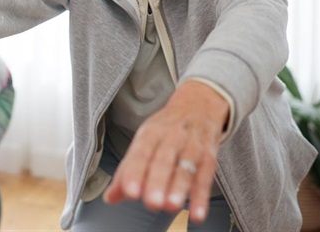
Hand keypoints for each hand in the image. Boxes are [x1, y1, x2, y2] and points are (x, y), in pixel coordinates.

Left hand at [103, 81, 228, 223]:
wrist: (199, 104)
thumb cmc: (166, 129)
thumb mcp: (144, 142)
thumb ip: (127, 171)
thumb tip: (110, 198)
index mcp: (150, 134)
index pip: (140, 154)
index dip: (134, 173)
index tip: (129, 191)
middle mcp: (171, 137)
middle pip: (163, 160)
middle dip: (156, 182)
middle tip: (151, 202)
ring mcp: (192, 146)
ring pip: (185, 168)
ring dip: (178, 188)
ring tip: (170, 206)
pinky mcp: (209, 156)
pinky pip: (205, 177)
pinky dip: (201, 197)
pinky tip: (197, 214)